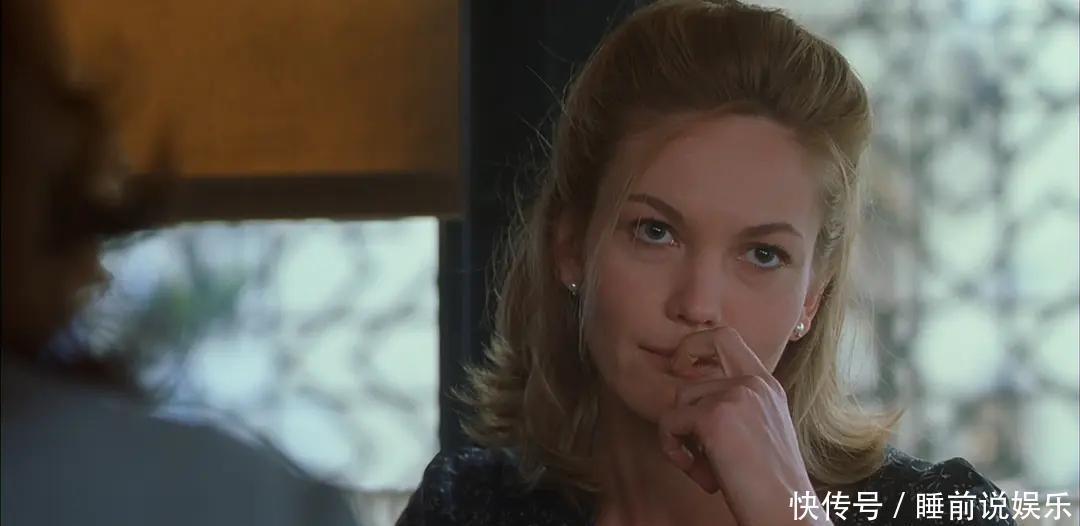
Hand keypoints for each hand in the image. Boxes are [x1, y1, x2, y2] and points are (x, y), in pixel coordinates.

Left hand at [658, 327, 829, 524]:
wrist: (787, 512)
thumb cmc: (771, 484)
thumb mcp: (759, 432)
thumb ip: (733, 408)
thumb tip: (687, 403)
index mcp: (766, 384)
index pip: (725, 336)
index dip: (695, 346)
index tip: (683, 371)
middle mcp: (753, 383)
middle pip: (689, 374)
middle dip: (678, 401)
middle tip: (684, 430)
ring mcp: (735, 396)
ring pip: (677, 403)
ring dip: (682, 441)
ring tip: (708, 470)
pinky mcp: (714, 418)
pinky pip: (668, 424)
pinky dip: (674, 451)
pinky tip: (702, 477)